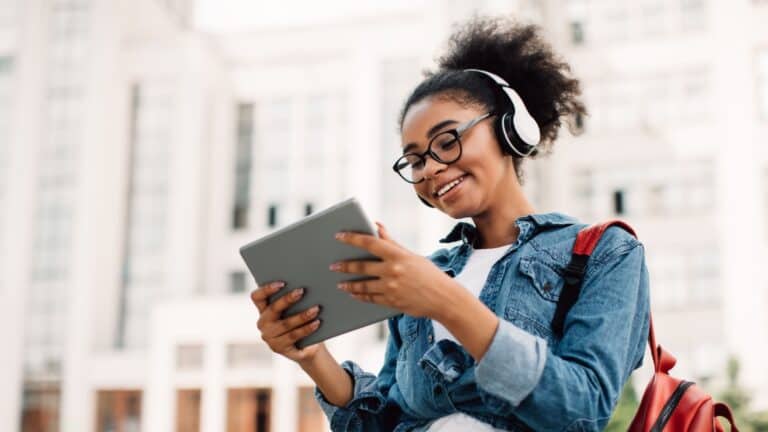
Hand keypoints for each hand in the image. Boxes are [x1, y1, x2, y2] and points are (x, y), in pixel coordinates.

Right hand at [250, 281, 323, 362]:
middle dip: (287, 299)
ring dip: (302, 315)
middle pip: (273, 309)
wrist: (308, 346)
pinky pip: (293, 336)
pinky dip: (306, 329)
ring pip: (285, 324)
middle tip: (301, 291)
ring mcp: (269, 337)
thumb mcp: (296, 308)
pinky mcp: (278, 348)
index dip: (266, 289)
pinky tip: (316, 323)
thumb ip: (294, 298)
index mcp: (263, 309)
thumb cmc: (301, 321)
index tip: (282, 283)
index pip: (257, 297)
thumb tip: (303, 286)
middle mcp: (263, 323)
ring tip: (316, 309)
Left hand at [331, 221, 460, 318]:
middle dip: (345, 266)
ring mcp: (391, 288)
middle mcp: (393, 271)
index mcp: (398, 255)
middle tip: (333, 266)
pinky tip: (354, 294)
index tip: (339, 236)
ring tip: (340, 283)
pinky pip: (370, 299)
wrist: (443, 298)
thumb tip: (377, 226)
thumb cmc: (429, 274)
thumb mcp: (411, 256)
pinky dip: (360, 296)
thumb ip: (391, 243)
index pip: (370, 243)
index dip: (352, 238)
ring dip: (349, 284)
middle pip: (362, 267)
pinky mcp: (391, 302)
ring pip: (363, 286)